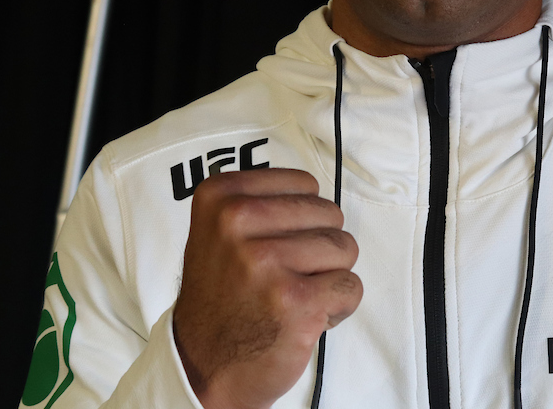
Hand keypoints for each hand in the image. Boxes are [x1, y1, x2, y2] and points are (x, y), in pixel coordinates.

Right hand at [172, 168, 361, 408]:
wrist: (201, 366)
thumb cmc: (223, 297)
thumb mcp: (218, 231)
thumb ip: (260, 201)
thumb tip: (315, 192)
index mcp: (220, 197)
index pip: (305, 185)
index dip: (302, 220)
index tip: (272, 246)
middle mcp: (237, 222)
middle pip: (329, 213)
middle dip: (319, 248)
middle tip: (284, 277)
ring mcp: (266, 262)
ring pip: (345, 248)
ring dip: (328, 277)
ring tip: (293, 296)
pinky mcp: (295, 301)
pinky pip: (351, 286)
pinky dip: (338, 307)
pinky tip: (304, 316)